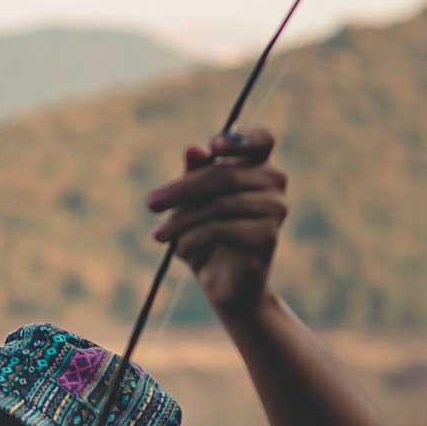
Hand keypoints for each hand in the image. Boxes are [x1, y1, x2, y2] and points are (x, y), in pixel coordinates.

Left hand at [145, 126, 287, 319]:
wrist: (225, 286)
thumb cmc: (208, 238)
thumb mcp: (193, 202)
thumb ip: (195, 175)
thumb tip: (193, 150)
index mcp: (259, 167)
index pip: (262, 139)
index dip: (238, 140)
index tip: (212, 147)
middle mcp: (274, 184)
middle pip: (224, 175)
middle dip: (181, 190)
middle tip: (151, 204)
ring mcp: (276, 209)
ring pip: (219, 204)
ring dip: (182, 220)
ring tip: (160, 235)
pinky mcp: (267, 236)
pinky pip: (221, 228)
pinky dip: (194, 238)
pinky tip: (180, 251)